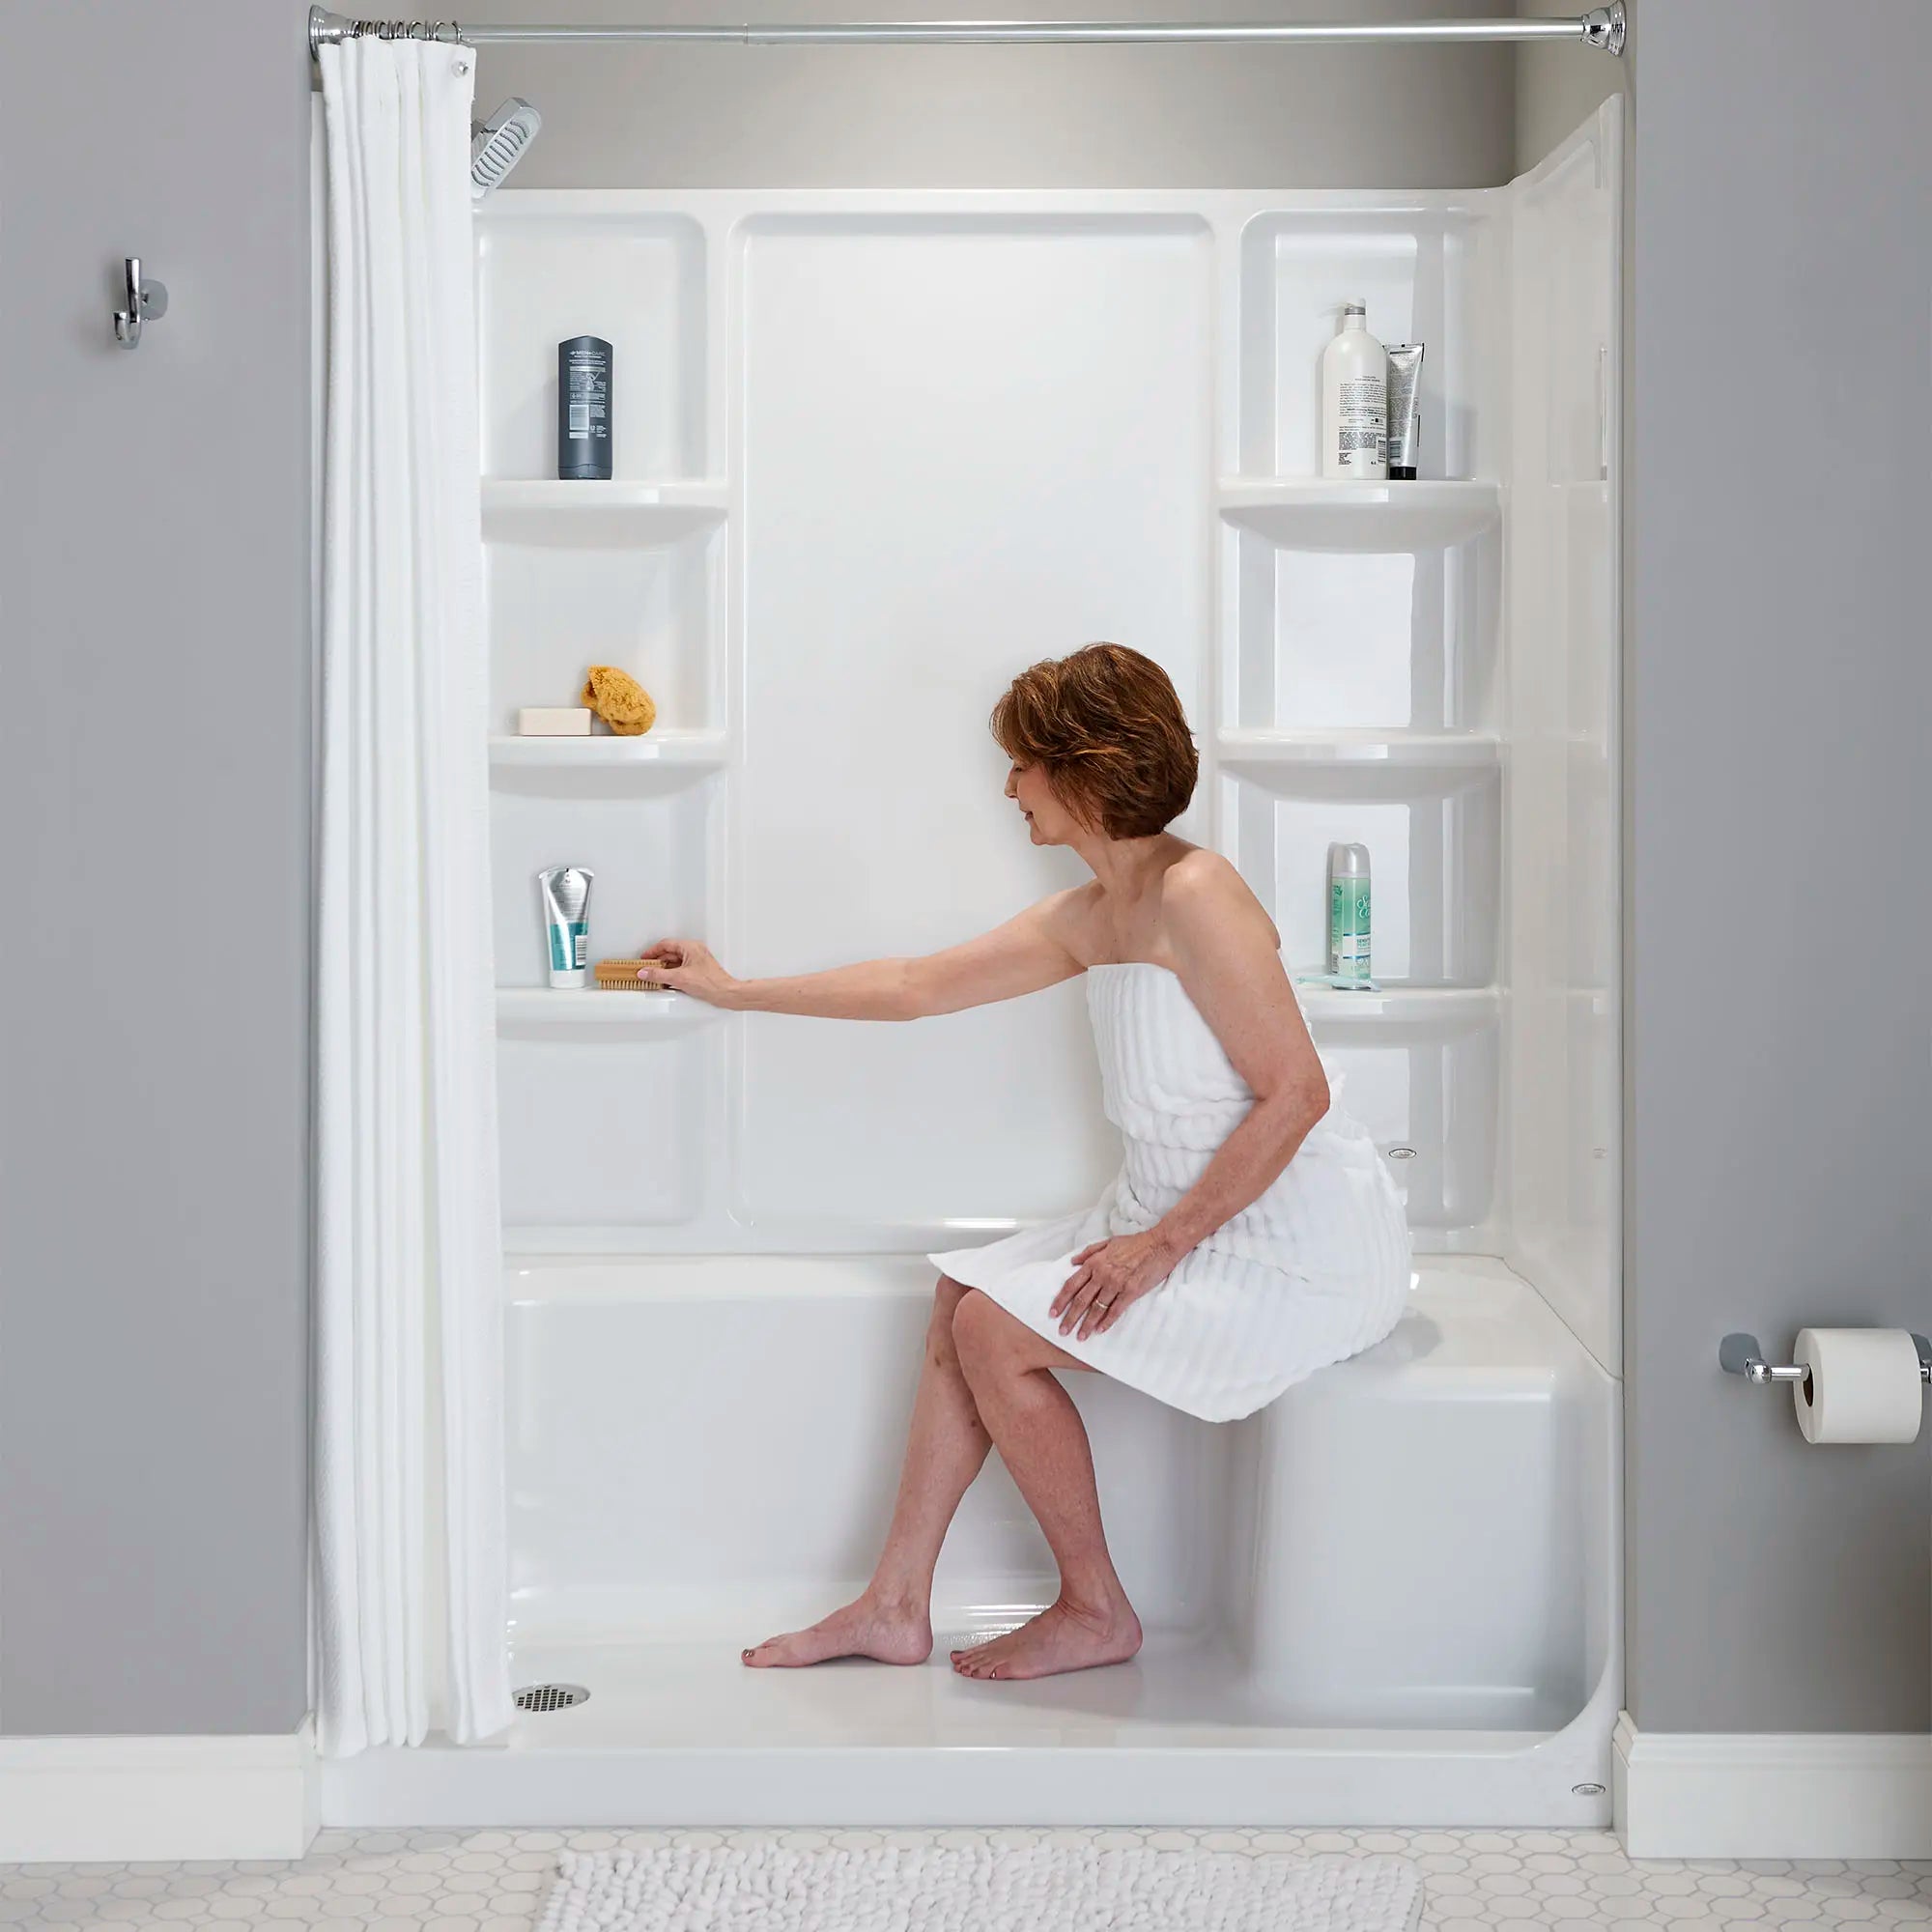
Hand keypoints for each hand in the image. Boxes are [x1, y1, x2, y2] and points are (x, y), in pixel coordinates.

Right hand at [638, 938, 739, 1006]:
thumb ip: (658, 975)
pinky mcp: (698, 971)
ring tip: (654, 976)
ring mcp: (697, 961)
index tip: (644, 959)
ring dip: (664, 969)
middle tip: (646, 969)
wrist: (725, 994)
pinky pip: (681, 969)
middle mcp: (694, 951)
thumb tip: (645, 972)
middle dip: (657, 961)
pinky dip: (672, 974)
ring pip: (675, 962)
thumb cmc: (710, 983)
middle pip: (670, 953)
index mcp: (690, 947)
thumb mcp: (678, 978)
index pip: (666, 944)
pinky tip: (666, 982)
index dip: (652, 951)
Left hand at [1050, 1228, 1183, 1340]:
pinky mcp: (1131, 1292)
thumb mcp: (1108, 1242)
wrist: (1160, 1244)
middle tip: (1062, 1331)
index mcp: (1095, 1262)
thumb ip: (1089, 1252)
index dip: (1061, 1300)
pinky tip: (1100, 1330)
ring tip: (1080, 1336)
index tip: (1053, 1312)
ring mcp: (1116, 1284)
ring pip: (1097, 1308)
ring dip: (1087, 1324)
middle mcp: (1102, 1274)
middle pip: (1081, 1299)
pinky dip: (1107, 1321)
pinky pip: (1115, 1310)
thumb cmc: (1136, 1243)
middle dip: (1070, 1317)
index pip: (1072, 1284)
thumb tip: (1073, 1262)